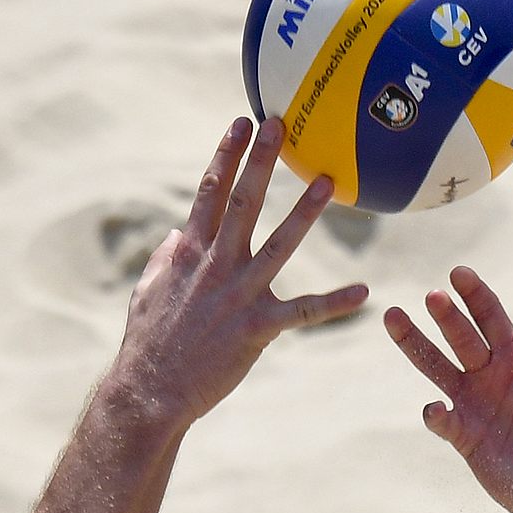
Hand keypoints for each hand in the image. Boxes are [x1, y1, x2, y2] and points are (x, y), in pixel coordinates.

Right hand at [122, 116, 368, 425]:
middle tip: (281, 124)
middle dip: (262, 160)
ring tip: (329, 183)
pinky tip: (363, 291)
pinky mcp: (256, 329)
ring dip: (305, 213)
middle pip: (243, 202)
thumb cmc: (149, 342)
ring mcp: (238, 295)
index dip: (227, 154)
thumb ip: (167, 258)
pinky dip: (334, 302)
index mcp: (190, 252)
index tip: (240, 122)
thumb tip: (179, 234)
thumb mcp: (149, 290)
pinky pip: (303, 312)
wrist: (150, 389)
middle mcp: (215, 265)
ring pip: (279, 246)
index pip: (210, 191)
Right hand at [384, 270, 512, 512]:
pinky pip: (442, 421)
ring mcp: (474, 404)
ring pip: (436, 367)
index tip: (459, 273)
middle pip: (461, 337)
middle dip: (447, 316)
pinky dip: (436, 415)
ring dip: (416, 345)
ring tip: (393, 318)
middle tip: (432, 296)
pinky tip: (435, 409)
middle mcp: (491, 375)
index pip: (492, 319)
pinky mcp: (464, 438)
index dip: (476, 296)